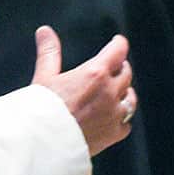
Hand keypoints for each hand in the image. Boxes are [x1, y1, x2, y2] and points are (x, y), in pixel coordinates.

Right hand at [32, 25, 135, 155]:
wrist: (43, 143)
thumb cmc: (42, 110)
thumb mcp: (44, 76)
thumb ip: (49, 52)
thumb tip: (45, 31)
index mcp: (95, 74)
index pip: (118, 51)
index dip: (118, 44)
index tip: (117, 43)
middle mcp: (110, 92)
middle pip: (126, 73)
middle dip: (120, 68)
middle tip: (113, 68)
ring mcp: (114, 114)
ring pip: (131, 99)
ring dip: (125, 93)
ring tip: (117, 92)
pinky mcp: (114, 134)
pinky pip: (126, 124)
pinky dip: (121, 119)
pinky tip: (113, 119)